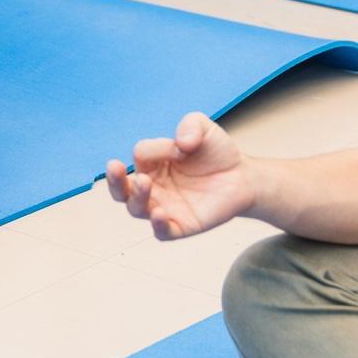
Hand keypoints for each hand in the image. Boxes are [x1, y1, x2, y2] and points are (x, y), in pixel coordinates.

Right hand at [104, 112, 254, 239]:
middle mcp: (153, 186)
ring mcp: (165, 207)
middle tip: (115, 168)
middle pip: (121, 190)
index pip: (140, 156)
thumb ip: (190, 125)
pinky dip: (158, 226)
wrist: (243, 176)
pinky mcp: (182, 225)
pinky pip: (163, 232)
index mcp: (152, 163)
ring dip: (136, 198)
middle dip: (114, 180)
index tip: (180, 147)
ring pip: (136, 209)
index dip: (156, 150)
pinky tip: (159, 216)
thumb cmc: (217, 152)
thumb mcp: (203, 127)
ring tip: (144, 184)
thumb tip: (180, 145)